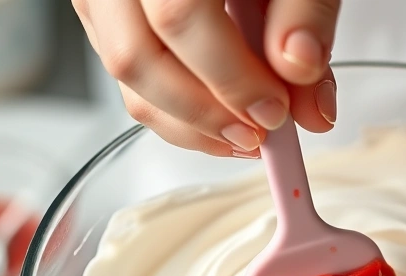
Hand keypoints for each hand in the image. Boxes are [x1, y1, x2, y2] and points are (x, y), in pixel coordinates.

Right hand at [73, 0, 339, 156]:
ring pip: (124, 75)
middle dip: (205, 112)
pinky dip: (172, 107)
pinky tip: (216, 117)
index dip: (230, 78)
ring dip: (188, 122)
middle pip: (138, 57)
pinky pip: (123, 72)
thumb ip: (304, 12)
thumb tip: (300, 69)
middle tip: (260, 131)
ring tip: (243, 134)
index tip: (275, 110)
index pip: (180, 17)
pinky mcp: (102, 12)